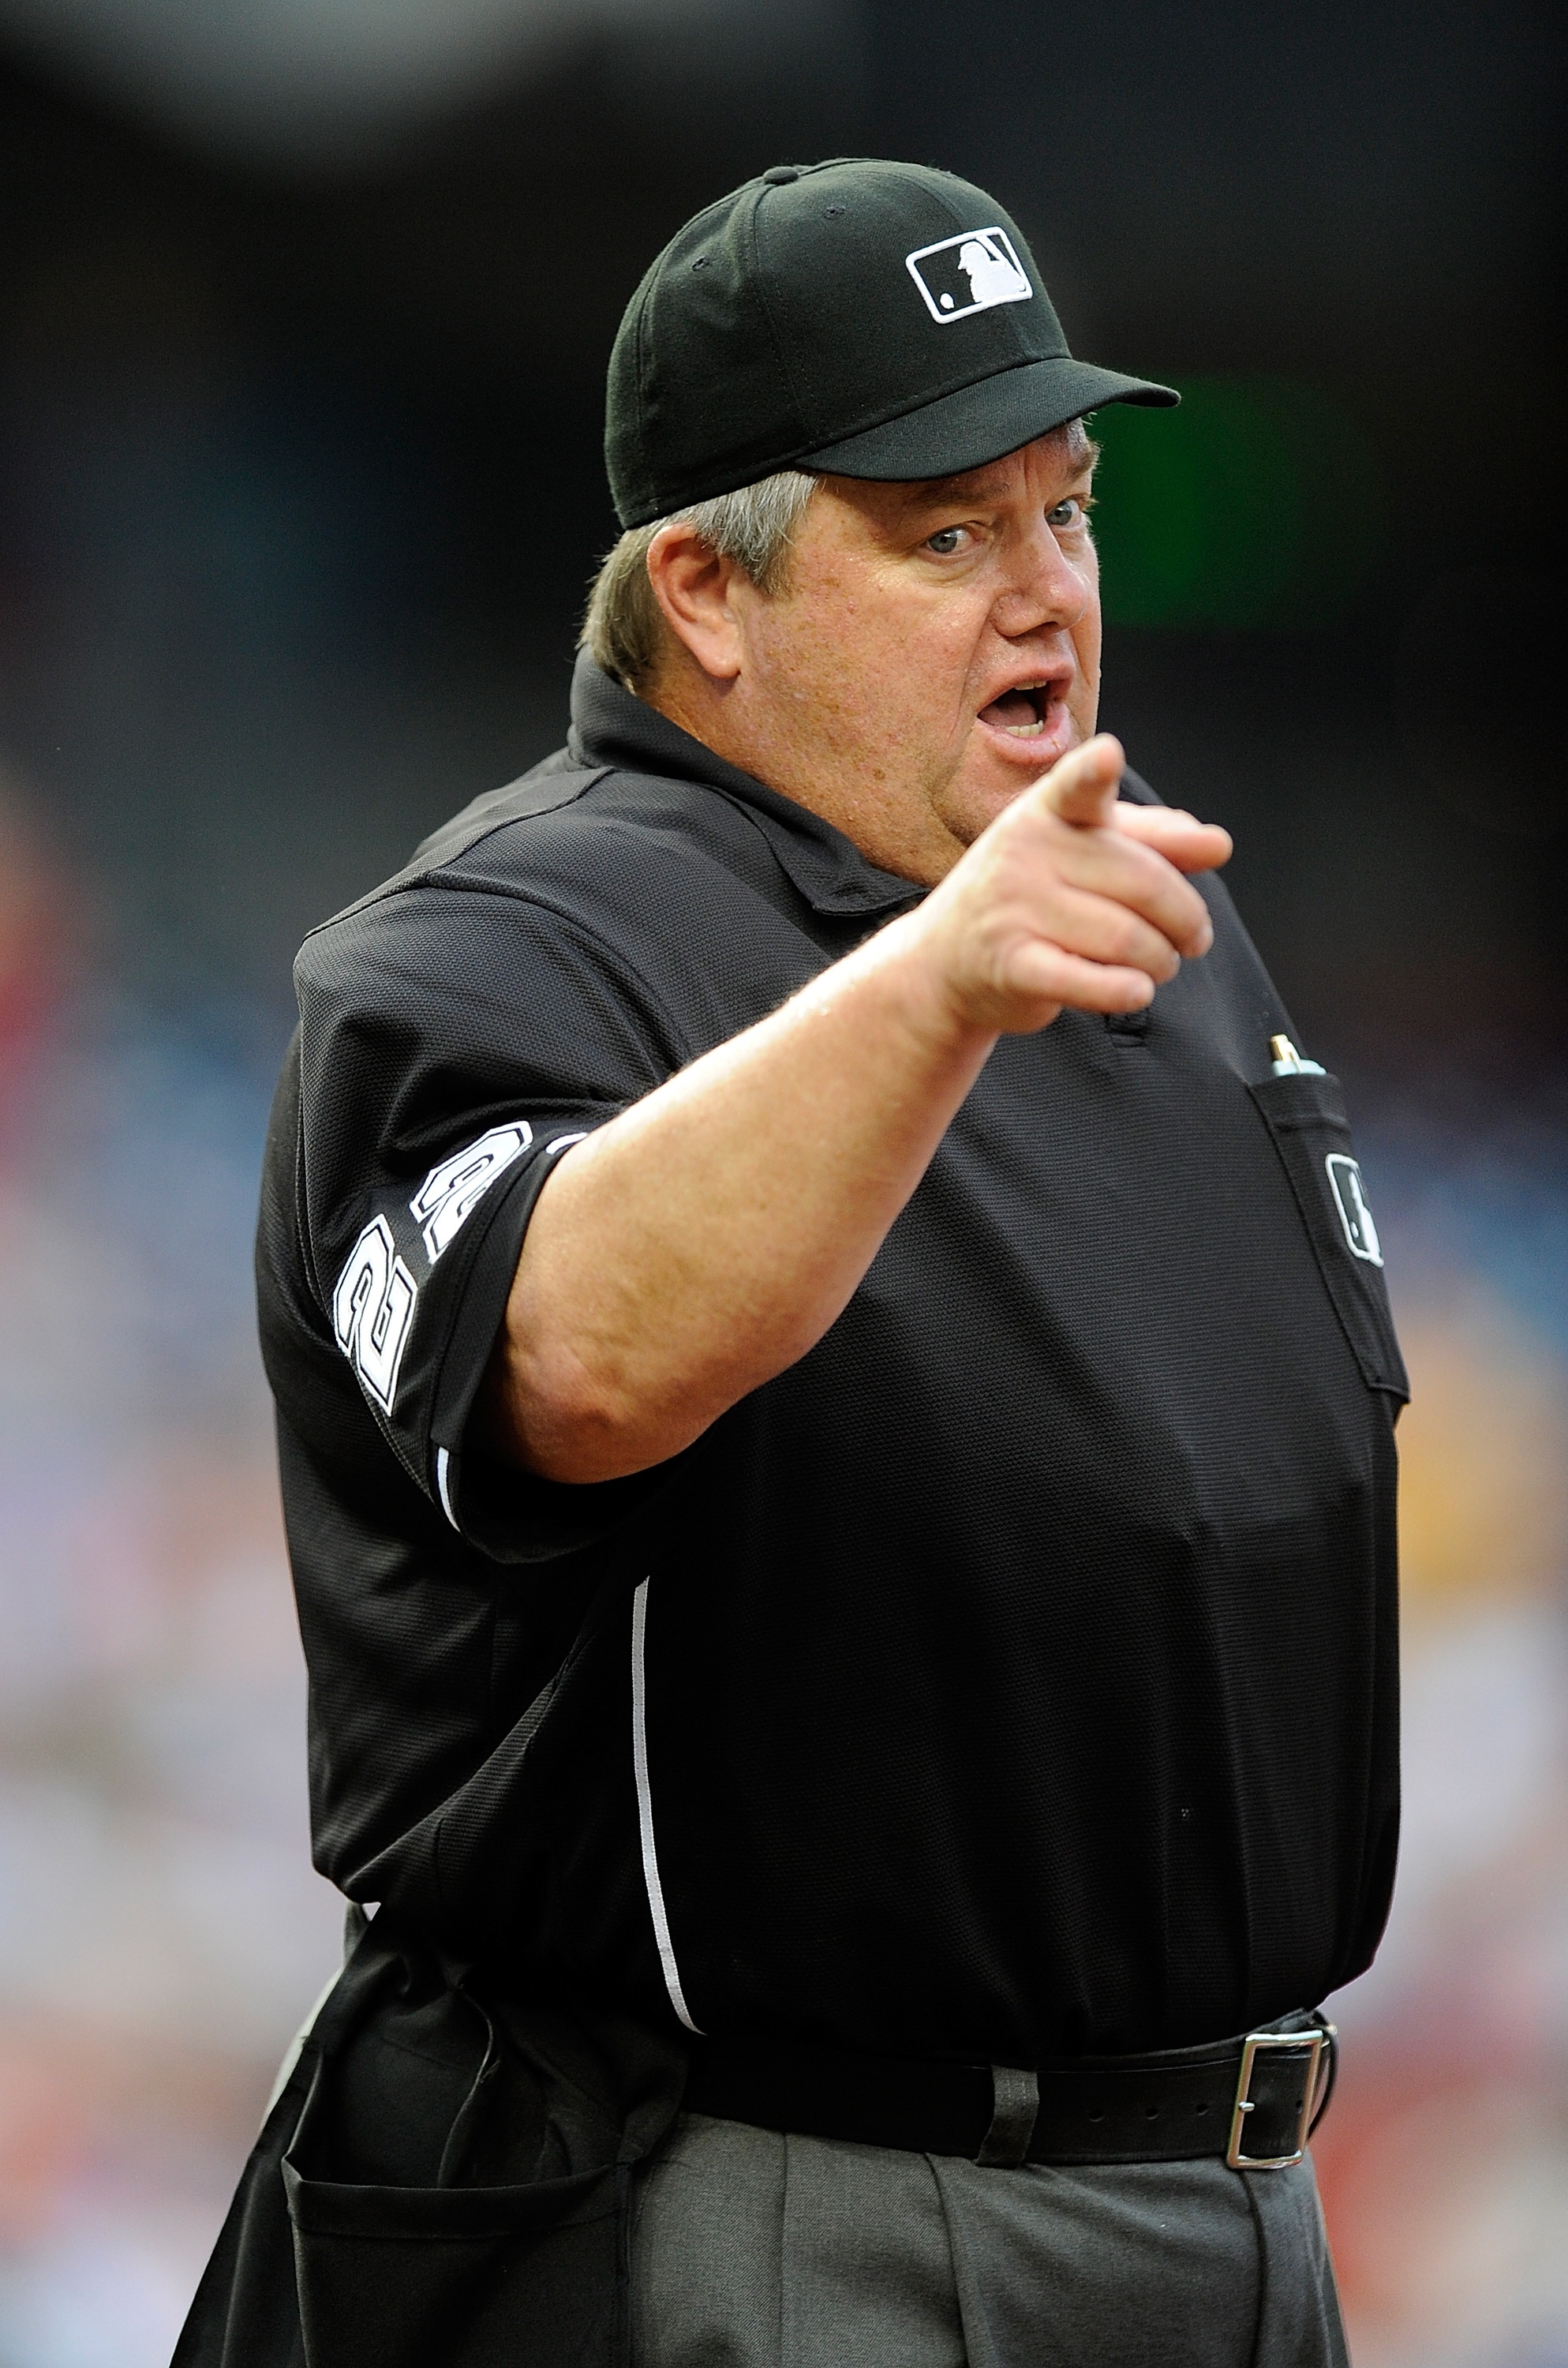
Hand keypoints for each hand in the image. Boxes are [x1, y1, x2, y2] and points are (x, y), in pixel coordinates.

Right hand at [908, 734, 1231, 1034]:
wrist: (945, 959)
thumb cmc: (1030, 895)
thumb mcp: (1085, 852)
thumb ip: (1153, 841)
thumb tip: (1217, 844)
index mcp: (1049, 810)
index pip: (1077, 787)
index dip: (1095, 772)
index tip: (1109, 755)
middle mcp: (1025, 852)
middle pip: (1144, 883)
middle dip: (1185, 920)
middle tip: (1193, 939)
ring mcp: (1012, 909)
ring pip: (1128, 939)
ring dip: (1161, 962)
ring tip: (1158, 965)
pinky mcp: (1010, 966)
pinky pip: (1090, 982)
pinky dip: (1126, 992)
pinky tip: (1136, 991)